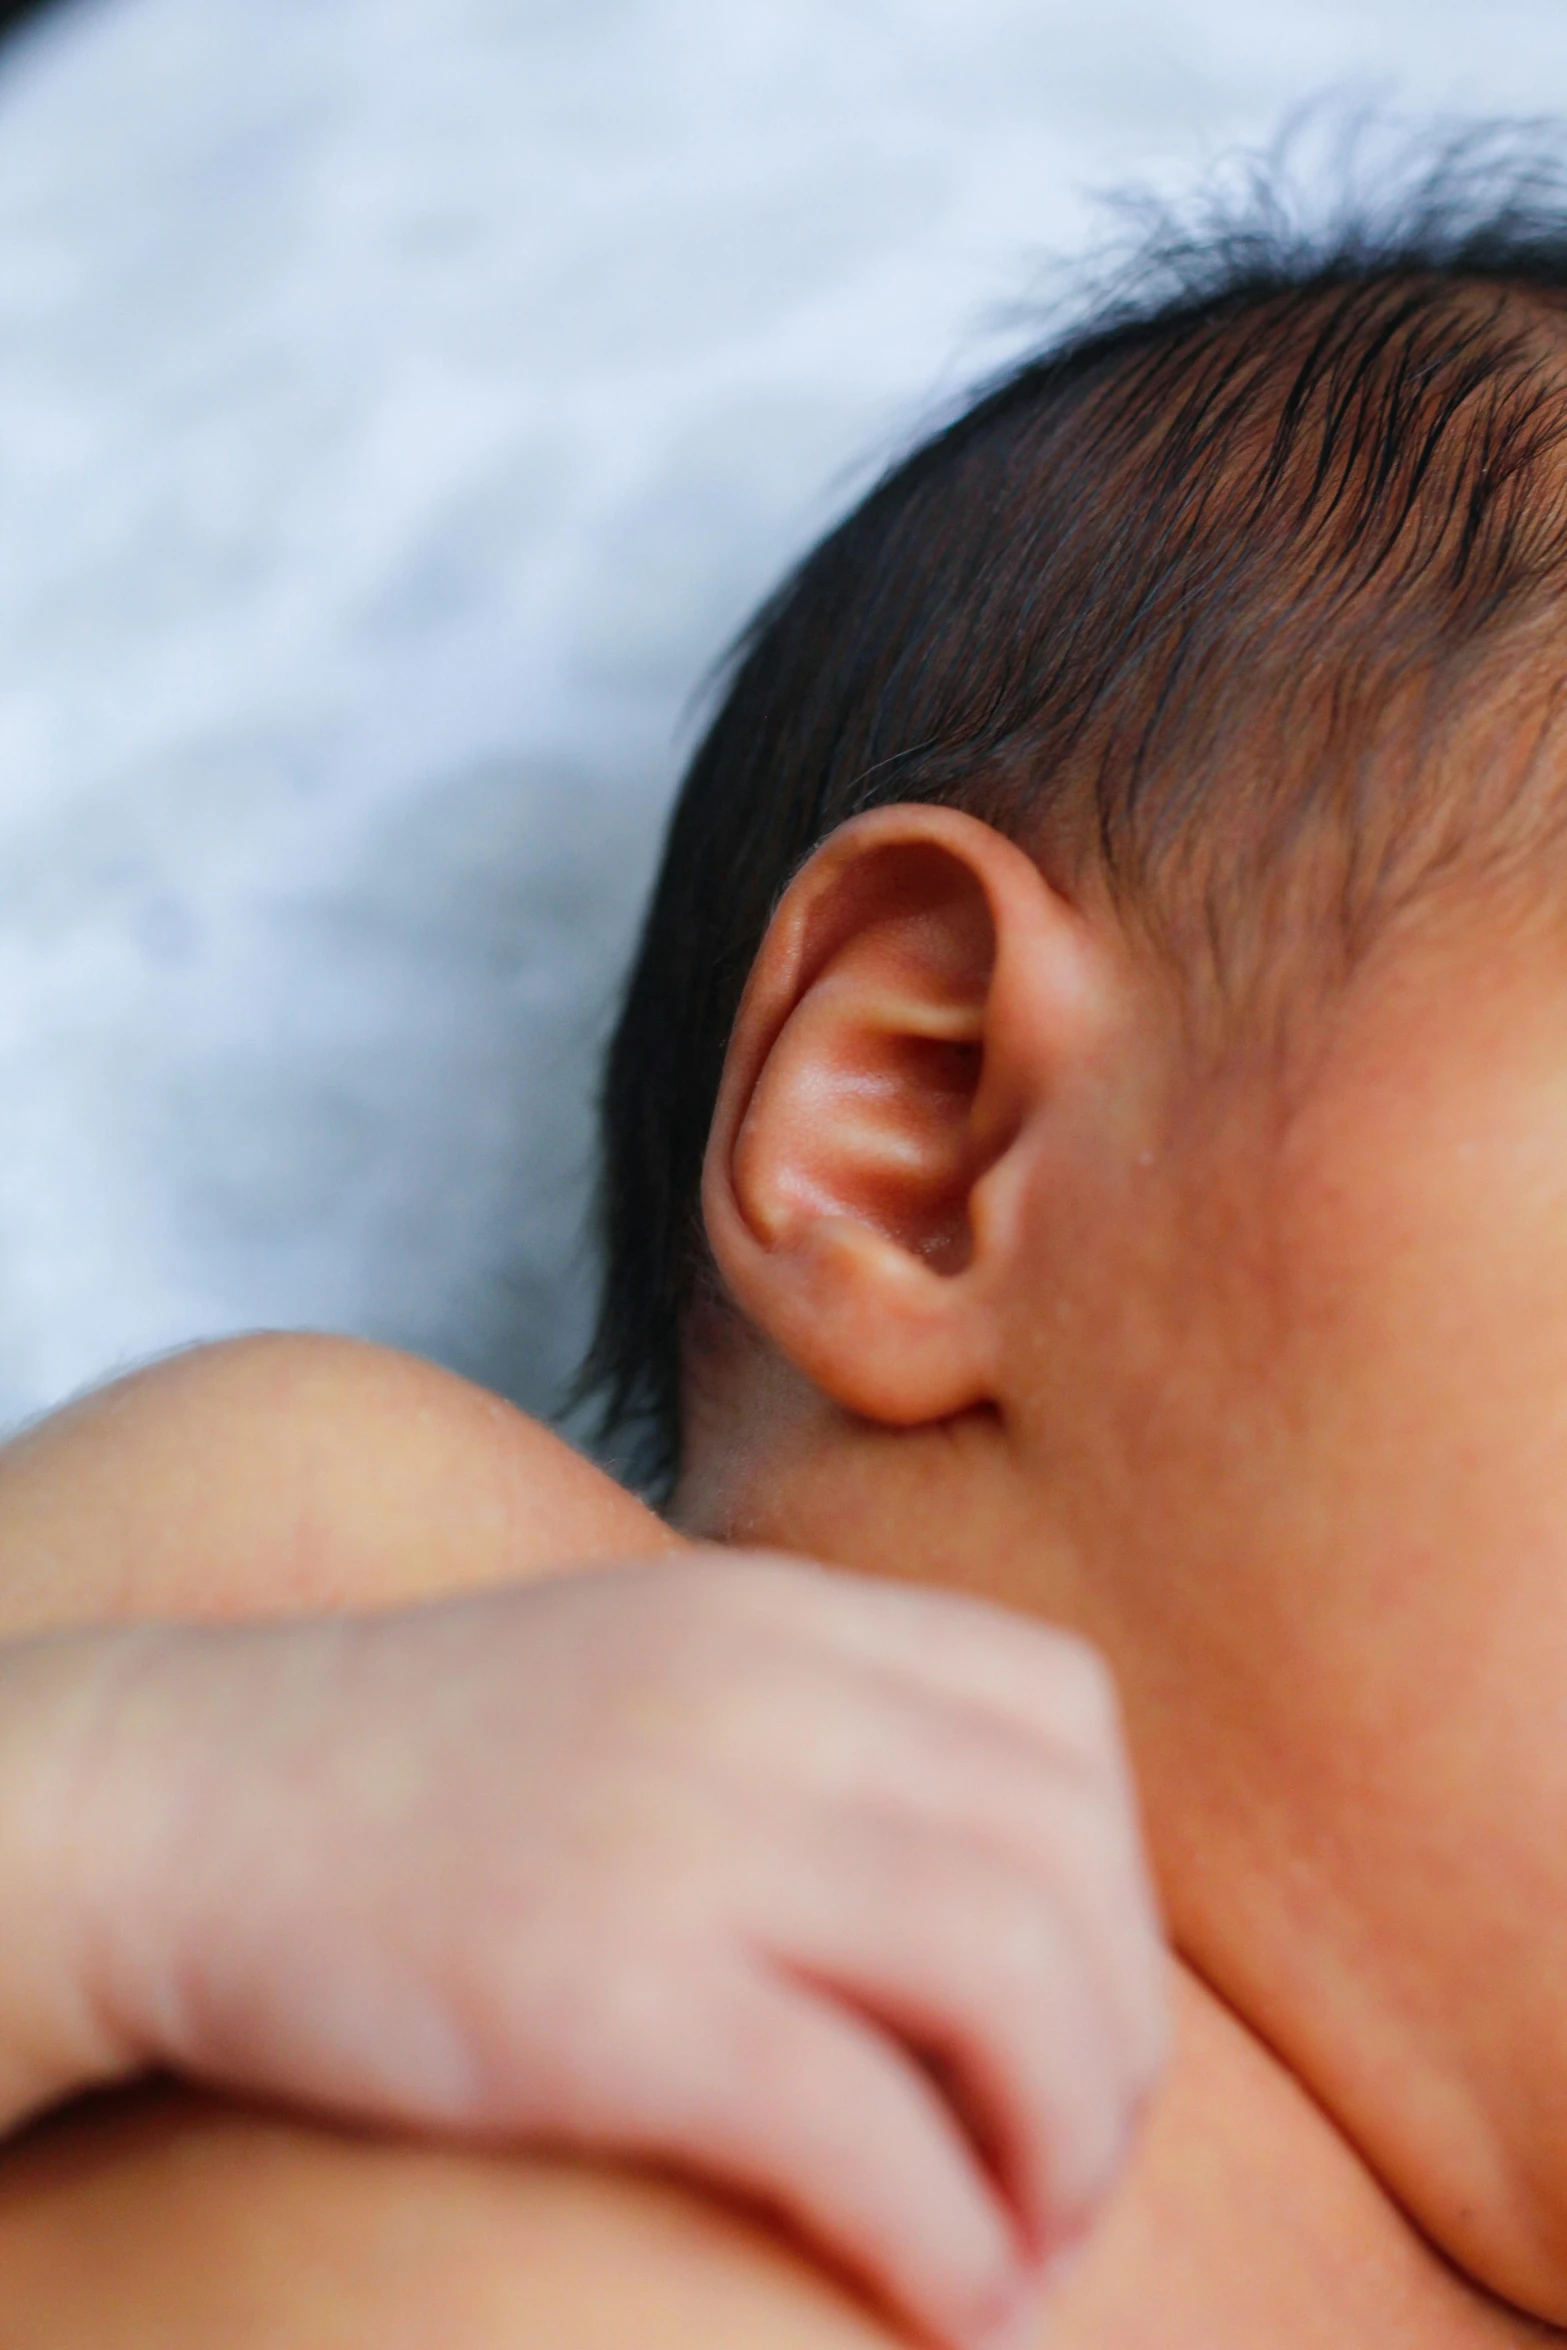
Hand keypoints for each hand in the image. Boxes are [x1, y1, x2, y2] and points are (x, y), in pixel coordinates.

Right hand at [1, 1553, 1165, 2349]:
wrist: (198, 1802)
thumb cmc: (436, 1769)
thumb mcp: (652, 1674)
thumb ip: (817, 1726)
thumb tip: (992, 1889)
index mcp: (775, 1614)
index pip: (1062, 1713)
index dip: (1114, 1883)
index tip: (1072, 2007)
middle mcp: (759, 1697)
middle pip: (1069, 1863)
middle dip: (1115, 2043)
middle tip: (1070, 2165)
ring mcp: (689, 1834)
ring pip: (1015, 1983)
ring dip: (1067, 2148)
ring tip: (1025, 2247)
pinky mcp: (610, 1994)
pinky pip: (868, 2129)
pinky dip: (951, 2238)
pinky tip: (943, 2300)